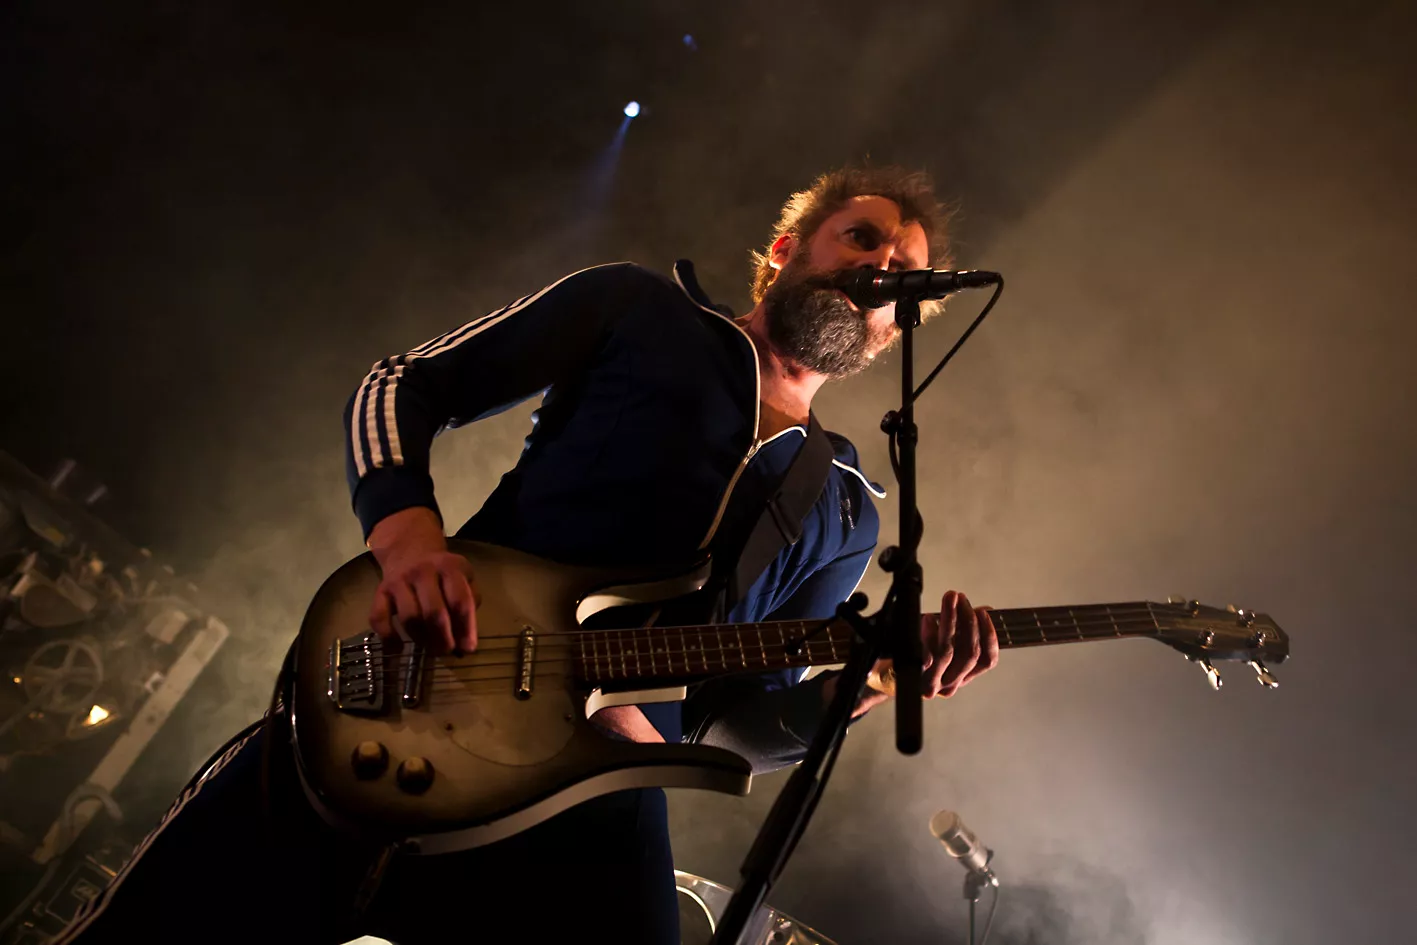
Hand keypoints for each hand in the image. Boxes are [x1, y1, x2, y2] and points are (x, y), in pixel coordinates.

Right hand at [366, 507, 479, 654]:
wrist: (409, 550)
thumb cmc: (442, 571)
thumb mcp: (464, 576)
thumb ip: (470, 602)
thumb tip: (465, 640)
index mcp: (449, 568)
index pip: (460, 601)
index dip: (466, 628)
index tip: (468, 648)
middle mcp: (423, 571)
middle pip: (433, 612)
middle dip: (442, 638)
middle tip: (446, 651)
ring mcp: (400, 581)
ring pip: (409, 617)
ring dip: (421, 639)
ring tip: (430, 648)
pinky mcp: (381, 590)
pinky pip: (379, 617)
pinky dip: (388, 637)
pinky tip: (398, 648)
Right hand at [834, 589, 999, 716]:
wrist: (891, 682)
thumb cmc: (883, 659)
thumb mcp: (877, 644)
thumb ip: (880, 631)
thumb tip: (873, 608)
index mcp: (914, 681)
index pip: (929, 660)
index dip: (931, 637)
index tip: (925, 616)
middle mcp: (937, 686)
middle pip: (954, 653)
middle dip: (954, 620)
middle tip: (951, 595)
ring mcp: (956, 682)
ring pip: (973, 654)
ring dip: (970, 623)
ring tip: (962, 600)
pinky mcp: (969, 675)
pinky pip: (987, 659)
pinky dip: (989, 635)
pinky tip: (982, 613)